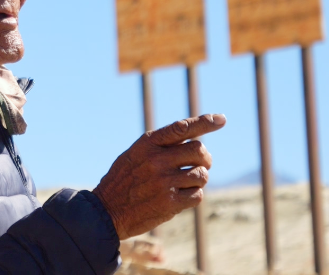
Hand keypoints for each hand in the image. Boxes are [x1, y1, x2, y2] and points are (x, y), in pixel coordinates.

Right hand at [92, 114, 226, 239]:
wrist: (106, 211)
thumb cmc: (124, 180)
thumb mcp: (135, 155)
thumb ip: (161, 147)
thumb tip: (197, 144)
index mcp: (147, 144)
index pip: (181, 128)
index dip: (204, 122)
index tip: (222, 119)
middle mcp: (156, 160)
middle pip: (199, 151)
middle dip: (205, 159)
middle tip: (201, 165)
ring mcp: (163, 182)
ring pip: (202, 175)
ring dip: (198, 180)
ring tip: (185, 184)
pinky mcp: (169, 203)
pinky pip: (198, 195)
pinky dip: (193, 196)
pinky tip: (180, 197)